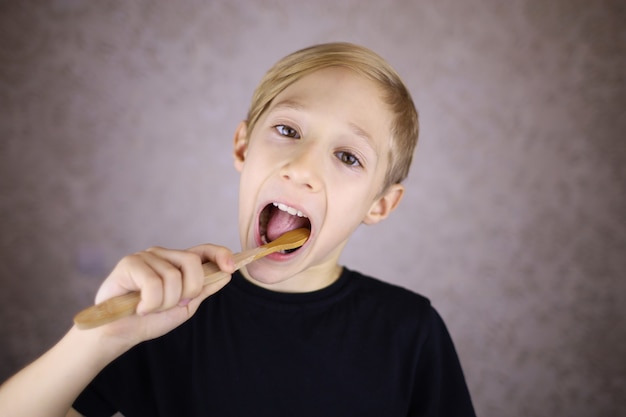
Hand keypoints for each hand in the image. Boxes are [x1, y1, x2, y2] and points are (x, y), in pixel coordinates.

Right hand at [85, 243, 234, 348]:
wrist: (120, 334)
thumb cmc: (149, 319)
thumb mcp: (184, 307)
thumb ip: (203, 290)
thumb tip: (226, 274)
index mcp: (177, 263)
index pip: (204, 250)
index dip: (220, 255)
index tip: (231, 269)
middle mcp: (163, 255)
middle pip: (192, 263)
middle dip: (188, 291)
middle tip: (172, 305)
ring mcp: (145, 256)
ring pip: (172, 278)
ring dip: (164, 303)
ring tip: (149, 308)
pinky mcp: (129, 263)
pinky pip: (153, 284)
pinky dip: (150, 304)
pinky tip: (139, 307)